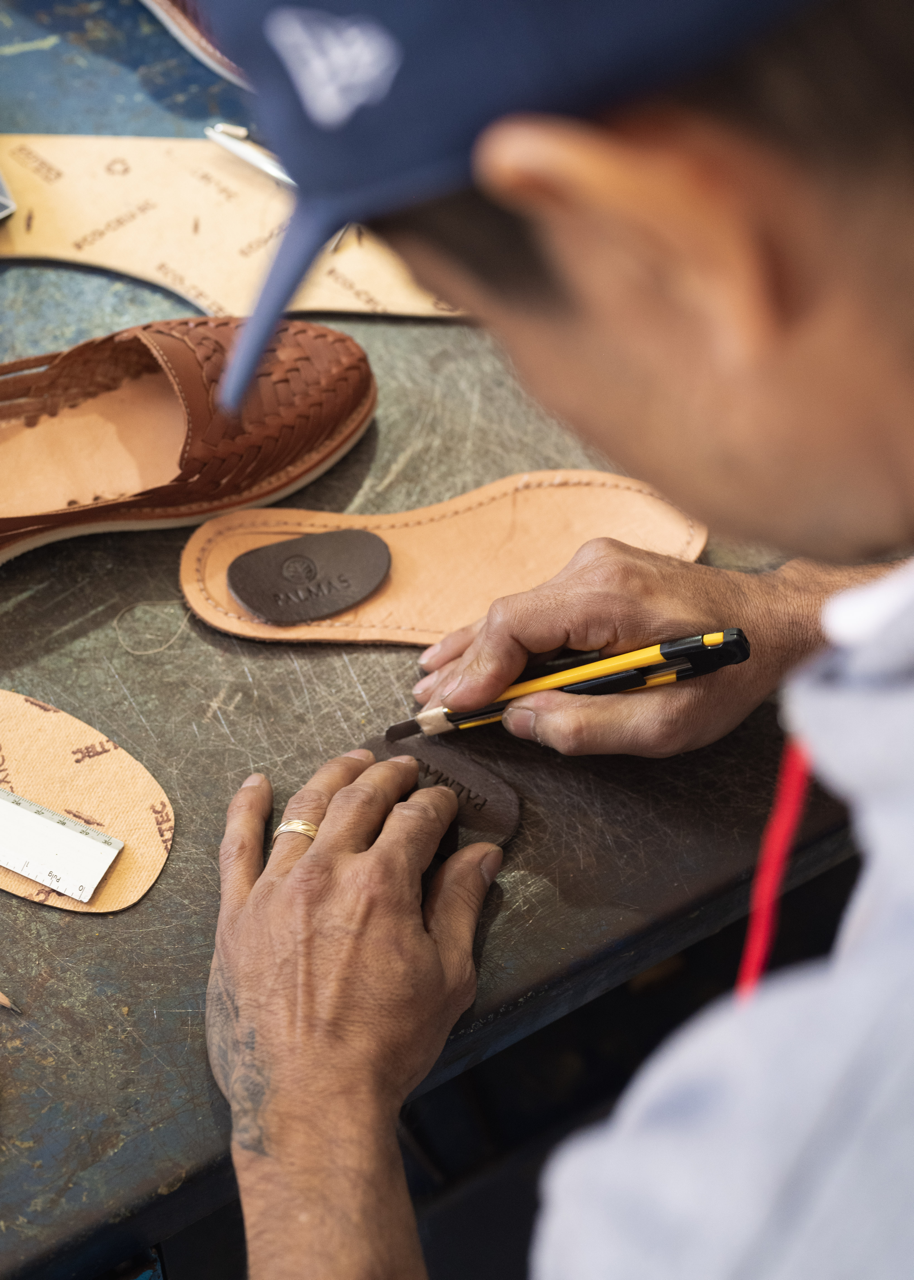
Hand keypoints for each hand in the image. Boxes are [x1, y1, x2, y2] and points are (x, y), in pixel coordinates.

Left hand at [206, 753, 501, 1279]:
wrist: (310, 1099)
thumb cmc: (385, 1045)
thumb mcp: (447, 978)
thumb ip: (461, 904)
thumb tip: (482, 855)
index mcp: (383, 883)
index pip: (416, 817)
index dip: (437, 802)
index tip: (444, 801)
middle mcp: (327, 872)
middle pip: (361, 797)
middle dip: (389, 774)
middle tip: (403, 767)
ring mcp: (275, 888)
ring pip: (304, 807)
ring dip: (333, 776)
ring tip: (352, 762)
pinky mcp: (236, 913)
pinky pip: (236, 846)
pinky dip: (245, 807)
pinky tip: (256, 784)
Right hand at [412, 540, 868, 756]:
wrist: (775, 621)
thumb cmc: (731, 670)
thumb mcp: (667, 723)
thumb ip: (588, 727)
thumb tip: (520, 721)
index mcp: (609, 596)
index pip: (515, 624)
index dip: (476, 670)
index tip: (452, 708)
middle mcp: (595, 566)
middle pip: (507, 616)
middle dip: (464, 665)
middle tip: (427, 704)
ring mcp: (596, 562)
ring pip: (518, 610)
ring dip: (477, 649)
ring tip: (433, 681)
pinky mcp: (600, 570)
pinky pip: (538, 606)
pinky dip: (506, 636)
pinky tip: (471, 652)